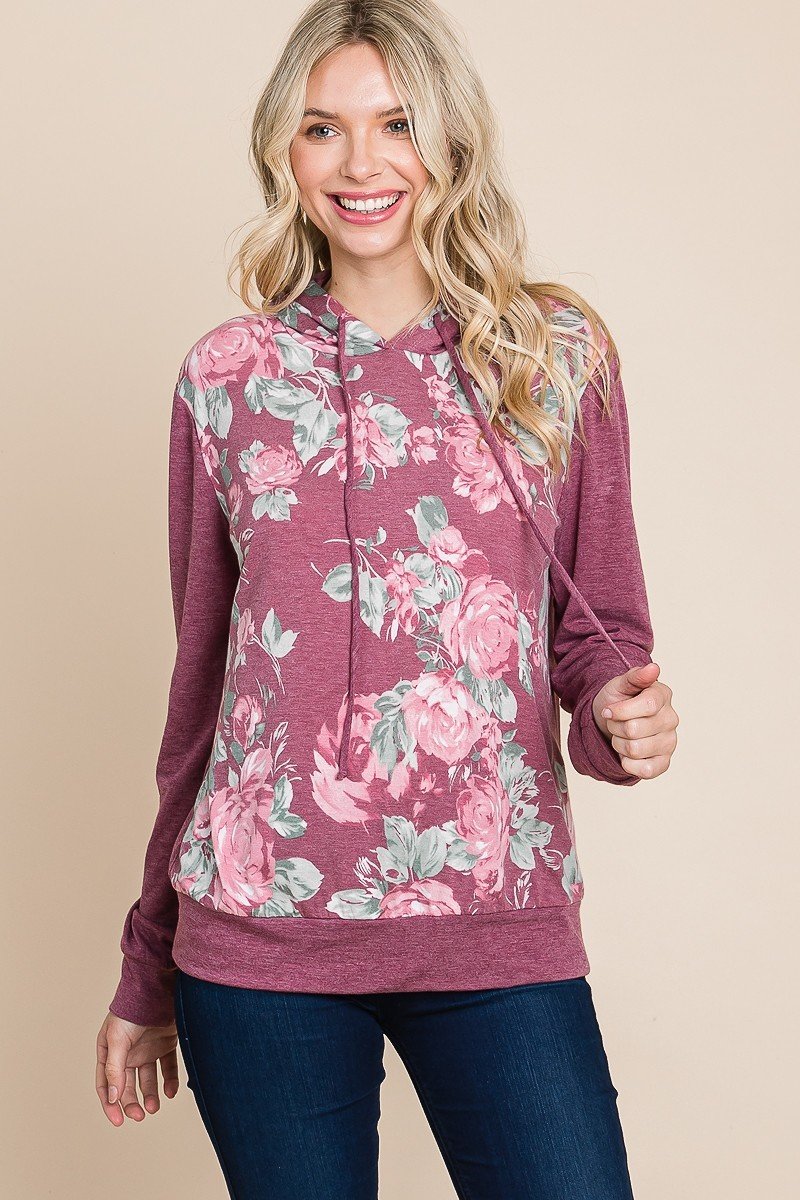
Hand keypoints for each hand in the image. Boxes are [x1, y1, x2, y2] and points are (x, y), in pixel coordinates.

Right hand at [96, 1010, 179, 1125]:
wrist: (159, 986)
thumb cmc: (132, 1010)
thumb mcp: (117, 1039)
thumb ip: (114, 1068)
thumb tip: (113, 1098)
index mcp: (109, 1051)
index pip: (106, 1084)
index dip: (110, 1104)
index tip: (120, 1121)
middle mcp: (128, 1052)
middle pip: (127, 1086)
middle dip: (132, 1103)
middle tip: (141, 1115)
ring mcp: (147, 1048)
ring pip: (147, 1080)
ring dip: (150, 1095)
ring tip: (155, 1107)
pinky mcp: (166, 1043)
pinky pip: (167, 1067)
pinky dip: (169, 1081)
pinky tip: (171, 1091)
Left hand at [592, 661, 677, 779]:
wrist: (612, 721)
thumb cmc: (617, 700)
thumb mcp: (619, 684)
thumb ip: (635, 676)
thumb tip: (654, 668)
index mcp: (663, 695)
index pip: (648, 705)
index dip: (622, 710)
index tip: (608, 710)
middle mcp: (671, 719)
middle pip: (635, 730)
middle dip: (616, 727)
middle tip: (615, 722)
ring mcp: (670, 742)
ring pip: (636, 750)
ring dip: (619, 744)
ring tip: (621, 736)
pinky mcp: (664, 762)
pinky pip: (645, 770)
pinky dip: (628, 763)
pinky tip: (627, 754)